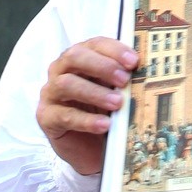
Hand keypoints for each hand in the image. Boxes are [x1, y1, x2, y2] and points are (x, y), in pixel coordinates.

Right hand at [36, 37, 138, 175]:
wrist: (89, 147)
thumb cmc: (102, 111)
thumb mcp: (114, 91)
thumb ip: (122, 78)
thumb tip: (144, 69)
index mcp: (79, 57)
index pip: (94, 44)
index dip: (114, 50)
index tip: (134, 61)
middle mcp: (61, 70)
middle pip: (74, 57)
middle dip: (102, 66)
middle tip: (124, 79)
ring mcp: (51, 93)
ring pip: (66, 84)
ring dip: (95, 92)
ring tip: (117, 103)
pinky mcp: (46, 117)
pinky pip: (64, 115)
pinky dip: (86, 120)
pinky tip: (104, 125)